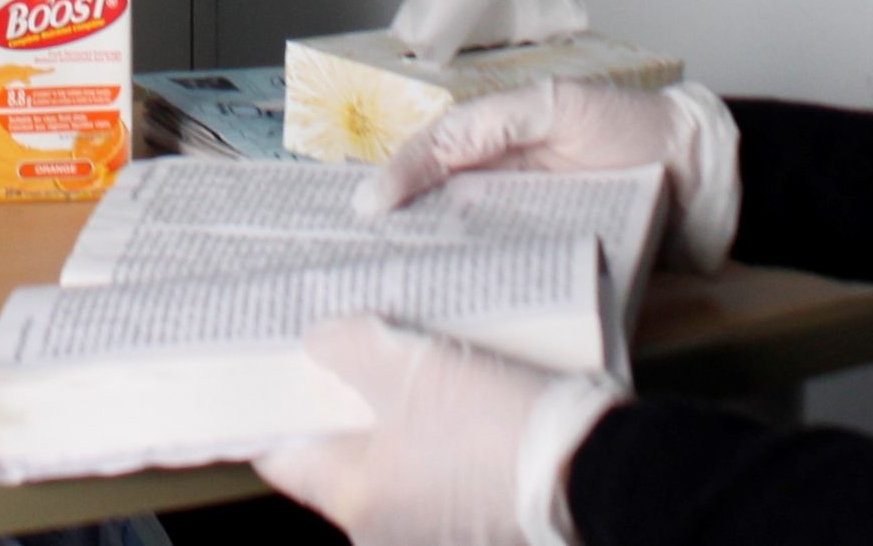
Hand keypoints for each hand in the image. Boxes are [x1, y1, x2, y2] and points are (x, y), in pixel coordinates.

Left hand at [256, 317, 620, 545]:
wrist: (597, 473)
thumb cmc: (495, 426)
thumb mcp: (412, 367)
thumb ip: (347, 348)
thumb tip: (319, 345)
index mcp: (355, 501)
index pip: (281, 457)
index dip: (275, 405)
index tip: (279, 364)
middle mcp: (383, 533)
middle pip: (340, 458)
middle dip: (346, 402)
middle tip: (354, 346)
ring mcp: (432, 536)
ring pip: (393, 465)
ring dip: (397, 419)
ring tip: (417, 363)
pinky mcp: (477, 529)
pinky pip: (437, 476)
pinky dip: (438, 440)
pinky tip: (460, 397)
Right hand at [356, 79, 740, 272]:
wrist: (702, 175)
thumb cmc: (632, 127)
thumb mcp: (559, 107)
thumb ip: (495, 122)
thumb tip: (434, 149)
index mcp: (494, 142)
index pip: (428, 158)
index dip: (394, 180)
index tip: (366, 211)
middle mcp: (500, 187)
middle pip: (436, 210)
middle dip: (398, 233)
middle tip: (355, 259)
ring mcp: (526, 229)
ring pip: (465, 251)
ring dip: (433, 270)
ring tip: (392, 293)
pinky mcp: (554, 266)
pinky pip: (509, 281)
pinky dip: (483, 294)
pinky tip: (459, 313)